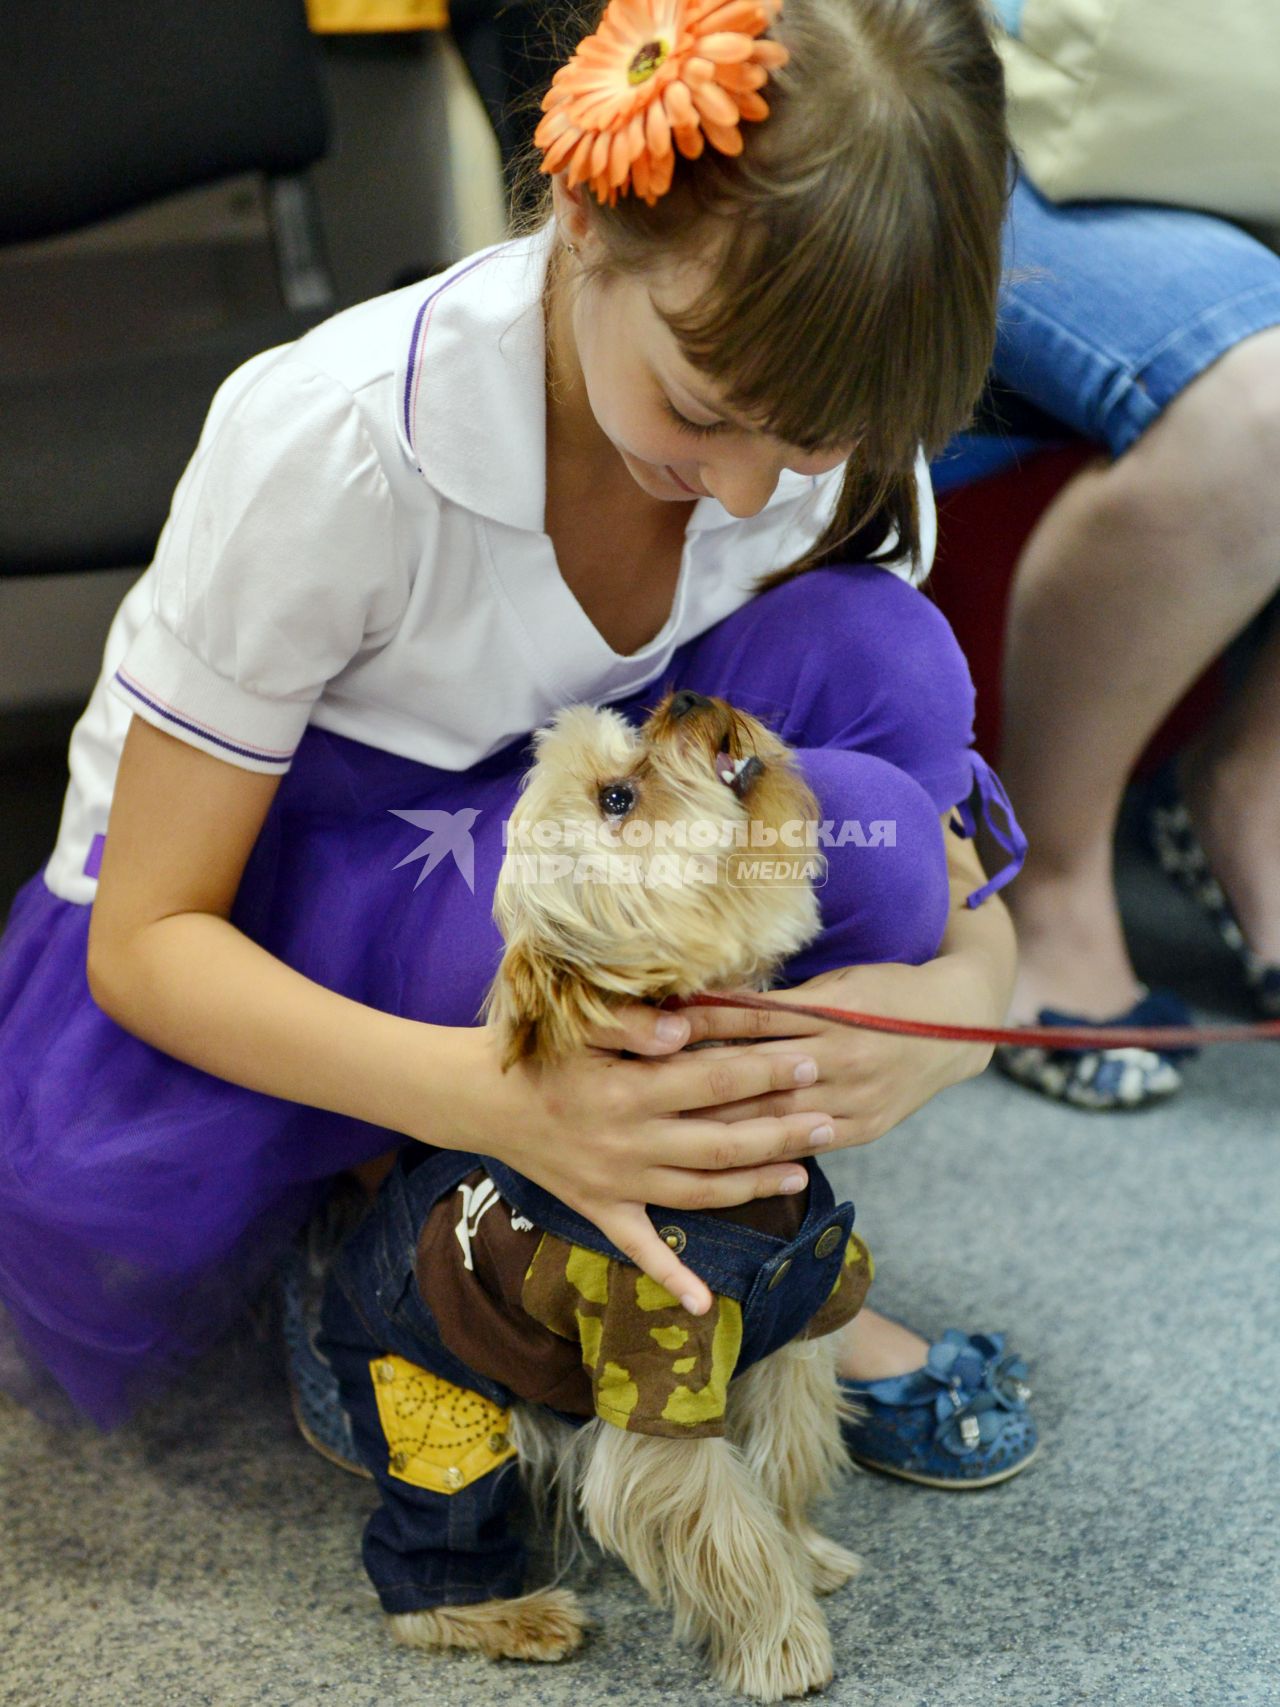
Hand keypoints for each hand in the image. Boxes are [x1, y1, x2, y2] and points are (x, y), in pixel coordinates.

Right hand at [426, 1007, 837, 1315]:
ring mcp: (616, 1183)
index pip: (714, 1082)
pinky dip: (670, 1278)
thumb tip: (685, 1031)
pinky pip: (639, 1250)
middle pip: (721, 1142)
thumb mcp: (578, 1023)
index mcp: (627, 1091)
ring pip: (698, 1192)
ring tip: (801, 1175)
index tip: (807, 1063)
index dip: (765, 1073)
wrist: (477, 1096)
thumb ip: (632, 1023)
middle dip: (780, 1133)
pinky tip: (706, 1304)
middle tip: (828, 1122)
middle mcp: (628, 1143)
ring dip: (753, 1186)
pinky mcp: (600, 1209)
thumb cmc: (534, 1048)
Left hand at [671, 956, 998, 1148]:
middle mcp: (839, 1057)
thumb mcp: (836, 983)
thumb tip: (714, 1002)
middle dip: (698, 1082)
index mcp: (829, 1013)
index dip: (703, 1025)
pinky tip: (723, 1160)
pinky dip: (764, 1150)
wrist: (957, 1027)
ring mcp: (852, 1098)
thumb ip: (782, 1001)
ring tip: (668, 1127)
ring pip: (773, 1116)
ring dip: (721, 1123)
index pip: (752, 1021)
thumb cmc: (886, 992)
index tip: (658, 1028)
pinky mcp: (863, 1129)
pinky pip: (805, 1144)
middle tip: (644, 1087)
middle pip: (755, 1073)